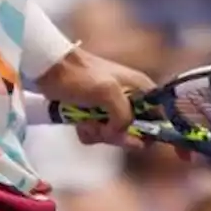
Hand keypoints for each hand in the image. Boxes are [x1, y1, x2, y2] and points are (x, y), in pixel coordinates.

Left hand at [35, 46, 154, 149]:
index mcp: (141, 88)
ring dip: (99, 134)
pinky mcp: (95, 115)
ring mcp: (112, 108)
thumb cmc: (80, 76)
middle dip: (117, 135)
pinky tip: (78, 124)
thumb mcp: (108, 92)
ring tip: (85, 121)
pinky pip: (99, 134)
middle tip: (101, 127)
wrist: (49, 69)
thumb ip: (123, 115)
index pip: (161, 117)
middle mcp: (131, 99)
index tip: (138, 141)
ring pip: (116, 136)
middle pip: (137, 132)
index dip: (155, 132)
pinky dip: (88, 132)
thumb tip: (122, 133)